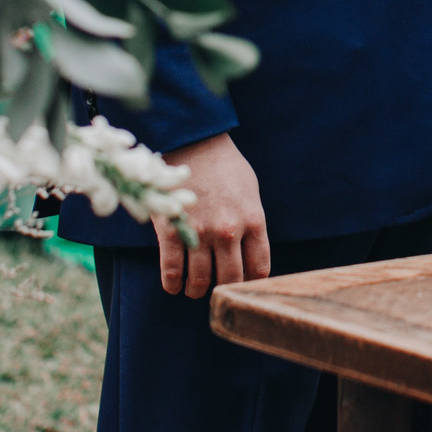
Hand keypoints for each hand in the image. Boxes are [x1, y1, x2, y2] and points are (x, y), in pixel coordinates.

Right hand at [152, 132, 270, 298]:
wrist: (194, 140)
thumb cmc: (225, 165)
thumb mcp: (251, 192)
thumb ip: (252, 222)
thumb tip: (250, 251)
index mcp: (253, 221)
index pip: (259, 269)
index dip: (250, 283)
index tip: (241, 285)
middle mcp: (229, 231)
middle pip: (230, 279)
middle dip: (223, 290)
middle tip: (214, 290)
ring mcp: (200, 232)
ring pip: (200, 281)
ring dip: (196, 291)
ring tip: (192, 289)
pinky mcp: (172, 230)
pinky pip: (172, 271)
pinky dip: (173, 284)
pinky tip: (173, 285)